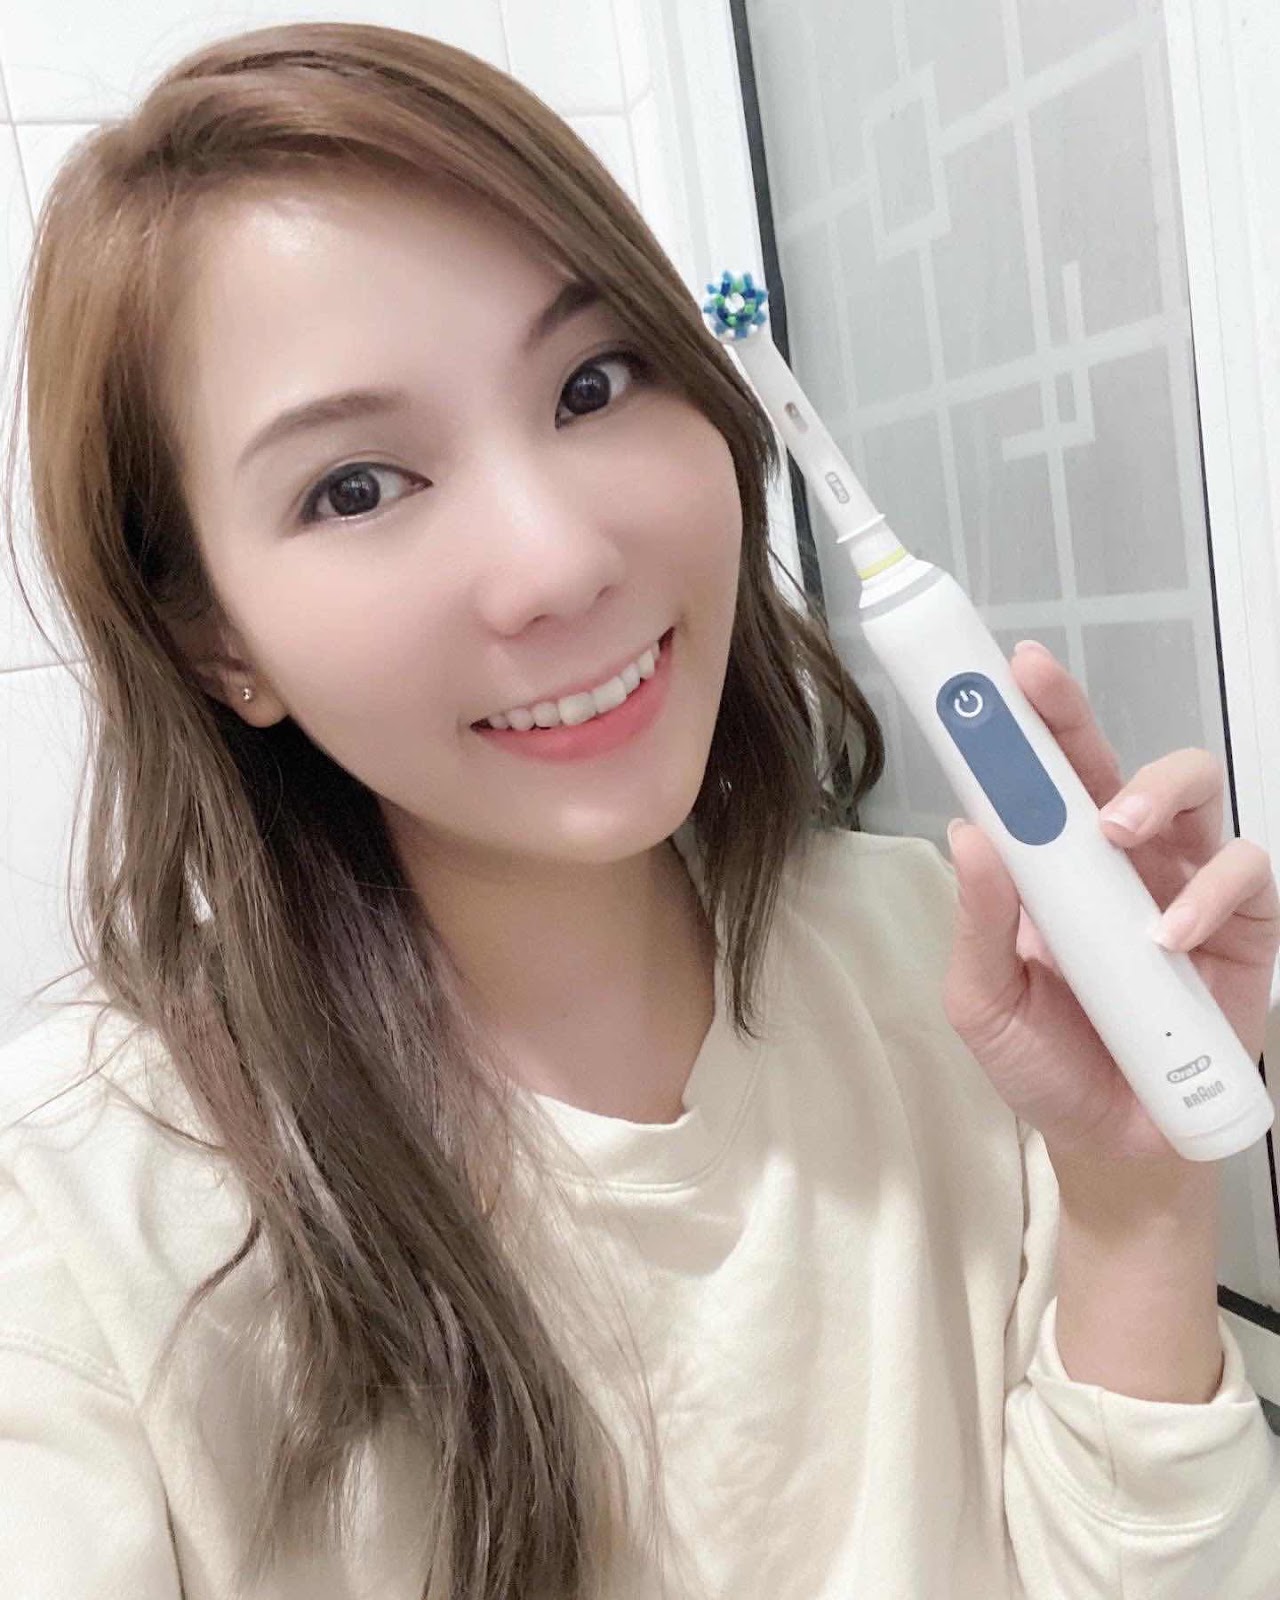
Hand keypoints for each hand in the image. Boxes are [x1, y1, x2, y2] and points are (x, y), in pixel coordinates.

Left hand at [942, 640, 1279, 1166]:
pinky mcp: (1242, 929)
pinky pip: (1244, 877)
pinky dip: (1210, 895)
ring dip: (1155, 793)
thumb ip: (979, 922)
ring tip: (1114, 831)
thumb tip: (969, 830)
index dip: (1027, 723)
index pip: (1040, 779)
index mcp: (1054, 868)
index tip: (1002, 674)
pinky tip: (1168, 935)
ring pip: (1196, 794)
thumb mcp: (987, 1001)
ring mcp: (1185, 887)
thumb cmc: (1045, 1063)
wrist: (1113, 1143)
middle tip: (1044, 704)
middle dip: (1078, 720)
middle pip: (1114, 761)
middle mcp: (1121, 862)